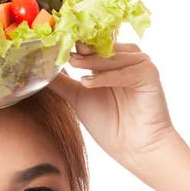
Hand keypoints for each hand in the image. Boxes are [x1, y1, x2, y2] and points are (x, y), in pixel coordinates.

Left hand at [49, 42, 179, 169]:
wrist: (133, 148)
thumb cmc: (109, 123)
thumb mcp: (78, 97)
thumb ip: (62, 82)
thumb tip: (39, 70)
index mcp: (111, 59)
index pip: (91, 44)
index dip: (73, 43)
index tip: (54, 41)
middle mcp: (127, 57)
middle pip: (101, 47)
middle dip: (81, 48)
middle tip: (61, 47)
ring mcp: (140, 64)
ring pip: (112, 58)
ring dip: (91, 61)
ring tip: (72, 63)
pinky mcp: (150, 74)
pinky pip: (125, 72)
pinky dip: (106, 77)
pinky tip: (87, 82)